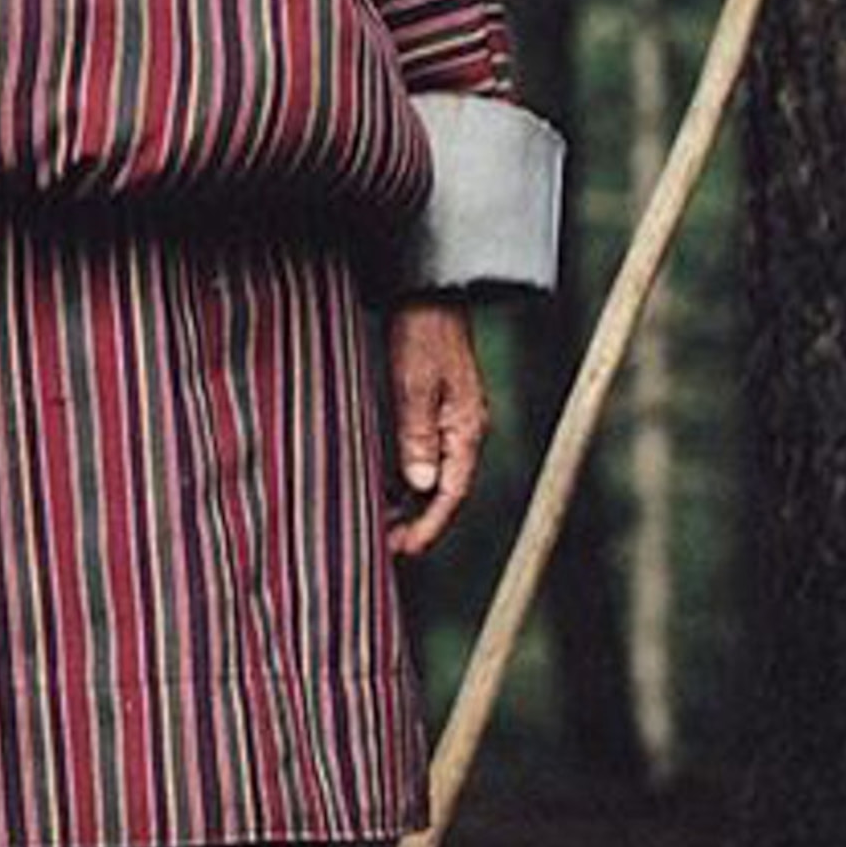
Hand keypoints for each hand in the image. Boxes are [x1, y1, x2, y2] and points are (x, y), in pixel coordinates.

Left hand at [384, 297, 486, 559]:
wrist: (428, 296)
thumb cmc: (421, 335)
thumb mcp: (413, 385)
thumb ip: (416, 434)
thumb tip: (419, 485)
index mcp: (466, 429)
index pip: (452, 492)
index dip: (429, 525)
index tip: (405, 550)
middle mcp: (464, 432)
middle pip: (445, 491)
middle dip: (419, 523)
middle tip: (386, 549)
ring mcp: (452, 423)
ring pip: (434, 477)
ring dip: (410, 504)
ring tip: (379, 526)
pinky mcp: (435, 413)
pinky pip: (424, 457)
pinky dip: (405, 478)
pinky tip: (382, 490)